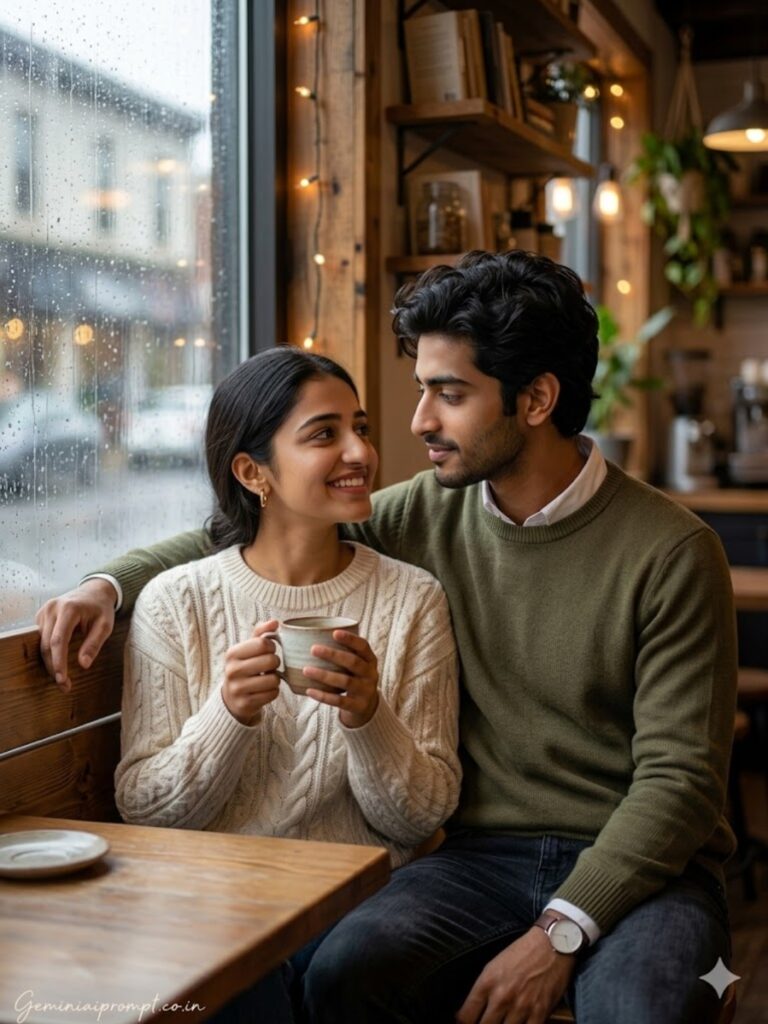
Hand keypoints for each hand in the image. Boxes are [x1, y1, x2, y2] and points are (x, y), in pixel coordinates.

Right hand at [36, 578, 117, 692]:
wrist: (94, 591)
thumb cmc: (101, 609)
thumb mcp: (105, 625)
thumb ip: (94, 644)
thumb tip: (83, 665)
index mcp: (69, 609)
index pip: (58, 640)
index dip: (58, 662)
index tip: (62, 679)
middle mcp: (52, 609)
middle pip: (46, 644)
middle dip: (53, 667)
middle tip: (64, 686)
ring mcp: (43, 611)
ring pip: (41, 643)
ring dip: (50, 662)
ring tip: (62, 679)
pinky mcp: (41, 616)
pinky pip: (40, 638)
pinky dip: (48, 653)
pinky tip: (57, 664)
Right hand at [222, 620, 281, 725]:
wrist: (232, 697)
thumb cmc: (245, 666)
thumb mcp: (248, 648)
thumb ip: (261, 632)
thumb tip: (276, 622)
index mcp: (232, 653)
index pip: (263, 643)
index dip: (272, 647)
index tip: (268, 651)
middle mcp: (232, 671)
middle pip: (271, 661)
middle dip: (275, 663)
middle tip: (269, 666)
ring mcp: (238, 689)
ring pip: (274, 679)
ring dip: (275, 679)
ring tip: (266, 678)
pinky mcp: (246, 704)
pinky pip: (273, 694)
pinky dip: (273, 691)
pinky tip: (265, 690)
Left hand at [303, 631, 378, 728]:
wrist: (367, 707)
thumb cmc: (353, 677)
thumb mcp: (355, 665)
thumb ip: (341, 652)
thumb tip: (305, 638)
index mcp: (370, 660)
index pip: (363, 646)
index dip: (350, 639)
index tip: (334, 633)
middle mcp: (371, 674)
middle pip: (353, 662)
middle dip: (333, 655)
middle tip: (313, 649)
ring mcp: (366, 691)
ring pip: (345, 681)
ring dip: (324, 675)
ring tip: (306, 670)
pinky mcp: (358, 706)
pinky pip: (339, 701)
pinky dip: (323, 696)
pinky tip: (309, 690)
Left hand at [455, 928, 575, 1023]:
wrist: (551, 944)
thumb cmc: (522, 952)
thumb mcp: (494, 966)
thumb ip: (484, 989)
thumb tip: (474, 1010)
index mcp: (487, 982)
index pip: (466, 1016)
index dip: (463, 1023)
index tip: (467, 1023)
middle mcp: (501, 996)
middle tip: (487, 1022)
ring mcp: (521, 1006)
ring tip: (503, 1022)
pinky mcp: (540, 1012)